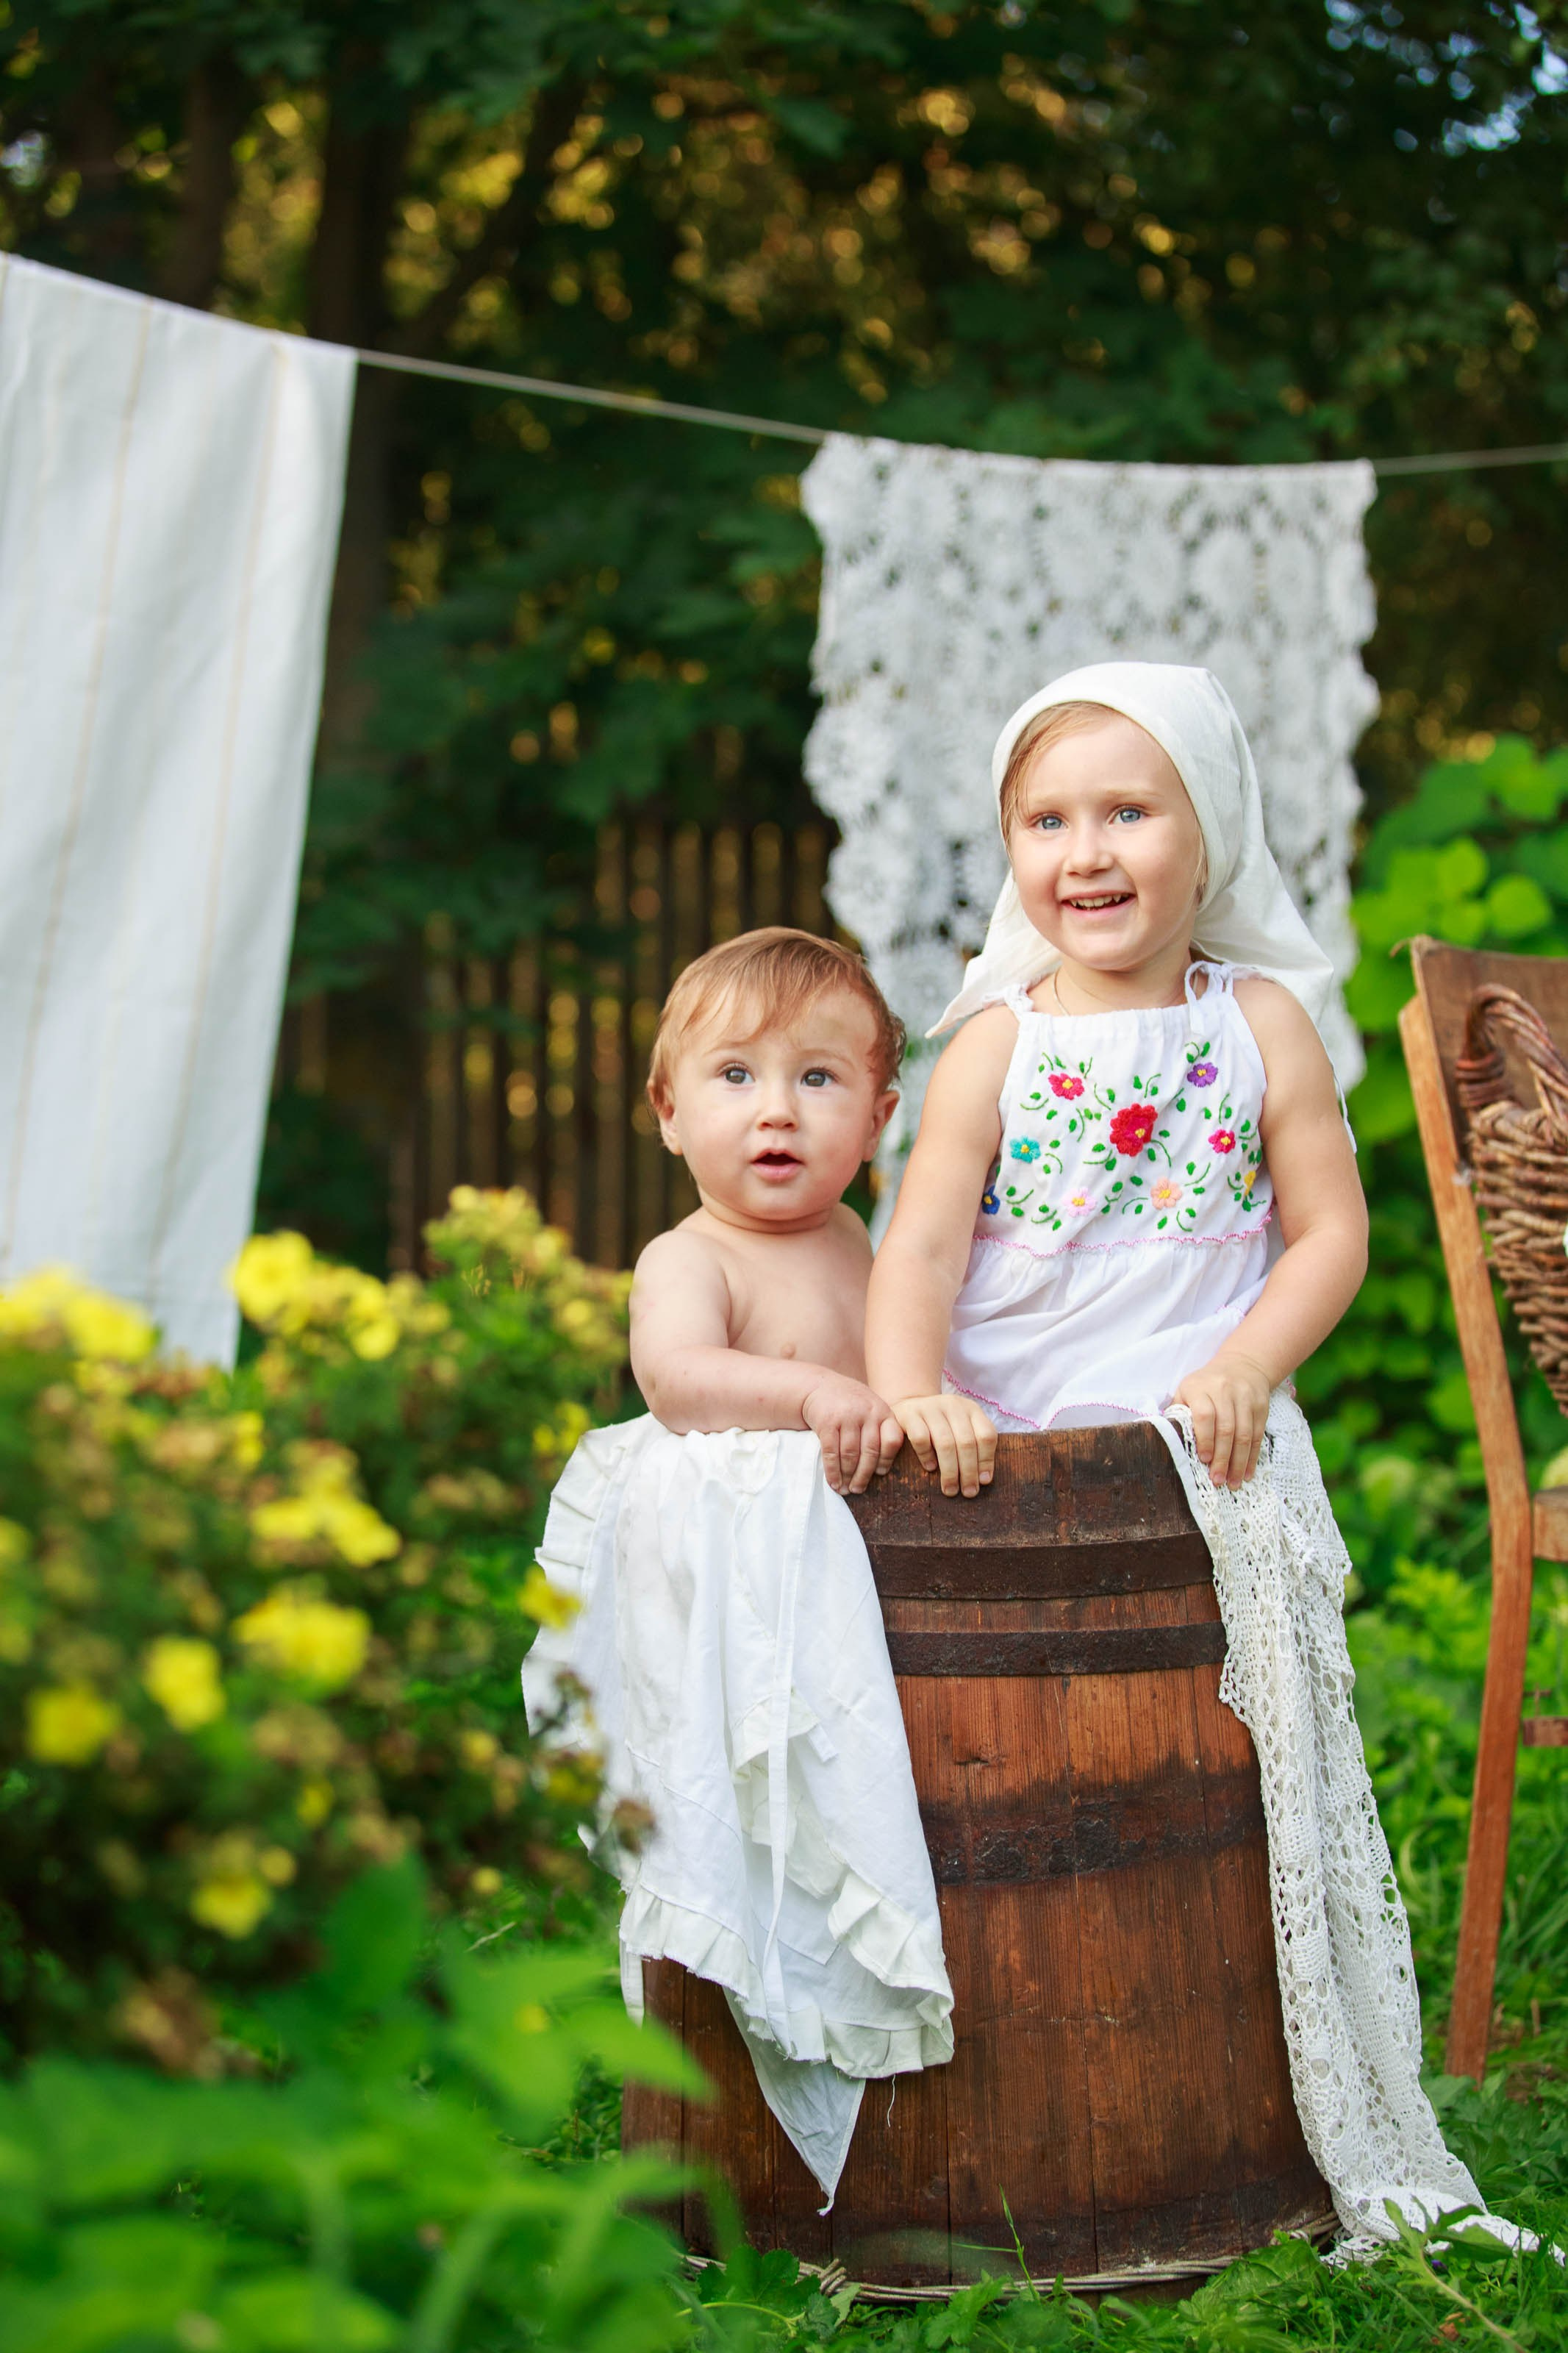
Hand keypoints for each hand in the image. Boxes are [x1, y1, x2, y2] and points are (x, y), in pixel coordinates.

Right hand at [801, 1375, 904, 1494]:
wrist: (819, 1386)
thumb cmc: (850, 1404)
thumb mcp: (871, 1409)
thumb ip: (880, 1431)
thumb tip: (882, 1469)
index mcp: (882, 1411)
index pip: (892, 1441)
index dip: (887, 1460)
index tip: (880, 1474)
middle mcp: (867, 1413)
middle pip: (870, 1452)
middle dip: (864, 1476)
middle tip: (858, 1489)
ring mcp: (846, 1416)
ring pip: (850, 1455)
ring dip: (847, 1476)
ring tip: (845, 1489)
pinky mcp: (827, 1422)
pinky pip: (831, 1453)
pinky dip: (832, 1471)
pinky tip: (833, 1482)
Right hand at [894, 1394, 996, 1498]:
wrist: (909, 1406)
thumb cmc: (939, 1426)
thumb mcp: (960, 1429)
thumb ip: (973, 1447)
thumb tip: (983, 1480)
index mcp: (971, 1409)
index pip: (986, 1435)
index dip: (987, 1460)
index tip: (984, 1482)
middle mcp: (953, 1405)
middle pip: (967, 1442)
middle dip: (969, 1472)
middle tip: (968, 1492)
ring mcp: (930, 1408)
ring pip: (945, 1443)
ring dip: (950, 1471)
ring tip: (950, 1490)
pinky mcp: (909, 1415)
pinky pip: (921, 1438)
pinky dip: (927, 1456)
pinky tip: (930, 1469)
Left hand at [1173, 1350, 1272, 1488]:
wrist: (1241, 1365)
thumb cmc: (1206, 1385)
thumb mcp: (1186, 1390)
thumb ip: (1178, 1413)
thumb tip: (1167, 1442)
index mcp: (1200, 1387)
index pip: (1205, 1415)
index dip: (1205, 1439)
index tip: (1204, 1460)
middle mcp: (1224, 1391)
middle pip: (1226, 1428)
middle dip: (1222, 1458)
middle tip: (1217, 1480)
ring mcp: (1245, 1398)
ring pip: (1244, 1434)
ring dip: (1239, 1462)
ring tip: (1233, 1483)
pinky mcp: (1261, 1406)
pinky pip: (1258, 1435)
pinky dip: (1252, 1457)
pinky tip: (1247, 1473)